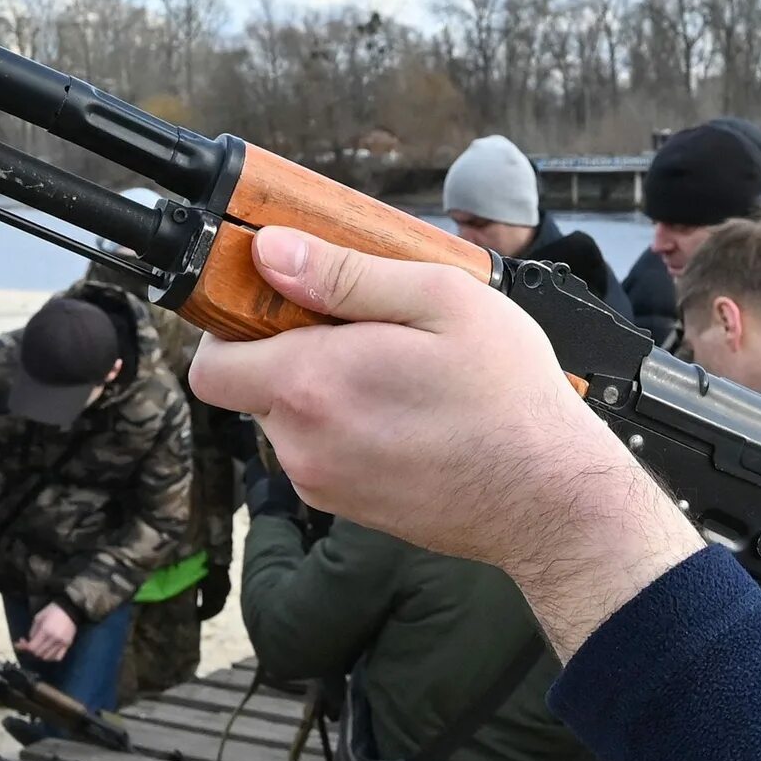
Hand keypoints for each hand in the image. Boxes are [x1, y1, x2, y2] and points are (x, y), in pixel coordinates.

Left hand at [19, 603, 77, 663]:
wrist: (69, 610)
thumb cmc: (52, 611)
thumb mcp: (38, 618)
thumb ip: (32, 631)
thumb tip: (28, 642)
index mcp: (45, 631)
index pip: (32, 647)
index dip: (24, 647)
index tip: (21, 644)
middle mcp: (54, 639)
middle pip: (38, 654)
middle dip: (31, 651)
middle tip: (29, 645)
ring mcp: (62, 643)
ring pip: (47, 658)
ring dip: (41, 655)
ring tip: (39, 648)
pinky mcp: (68, 645)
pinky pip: (58, 658)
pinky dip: (51, 657)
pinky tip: (49, 652)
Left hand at [189, 228, 700, 655]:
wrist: (550, 500)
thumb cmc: (509, 398)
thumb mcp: (441, 301)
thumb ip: (345, 275)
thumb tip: (270, 252)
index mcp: (312, 382)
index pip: (211, 360)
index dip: (233, 325)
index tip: (281, 304)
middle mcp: (302, 442)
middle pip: (251, 387)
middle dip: (287, 352)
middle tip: (361, 330)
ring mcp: (322, 482)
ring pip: (289, 420)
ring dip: (323, 391)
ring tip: (397, 372)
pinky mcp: (348, 508)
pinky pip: (321, 453)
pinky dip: (347, 429)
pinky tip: (408, 414)